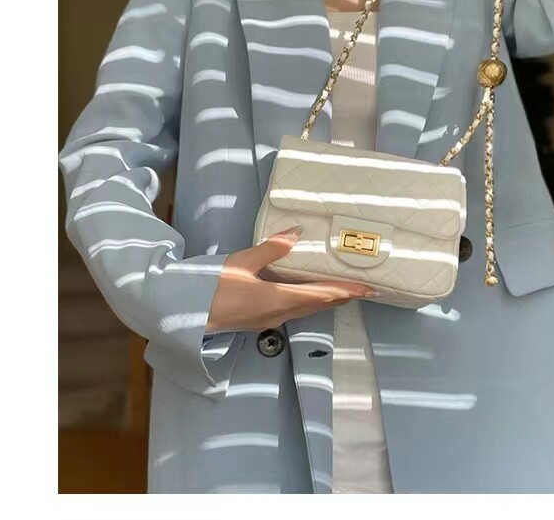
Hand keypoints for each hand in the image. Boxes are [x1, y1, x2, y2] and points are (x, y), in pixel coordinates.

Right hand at [206, 226, 375, 332]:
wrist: (186, 313)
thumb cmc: (211, 286)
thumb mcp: (241, 262)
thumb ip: (270, 249)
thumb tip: (296, 233)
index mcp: (277, 299)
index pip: (321, 295)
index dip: (346, 291)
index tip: (367, 289)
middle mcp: (278, 313)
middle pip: (318, 305)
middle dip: (342, 297)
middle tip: (363, 290)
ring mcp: (269, 320)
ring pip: (307, 310)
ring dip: (327, 301)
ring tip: (344, 293)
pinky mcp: (260, 319)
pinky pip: (294, 312)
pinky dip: (310, 303)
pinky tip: (309, 297)